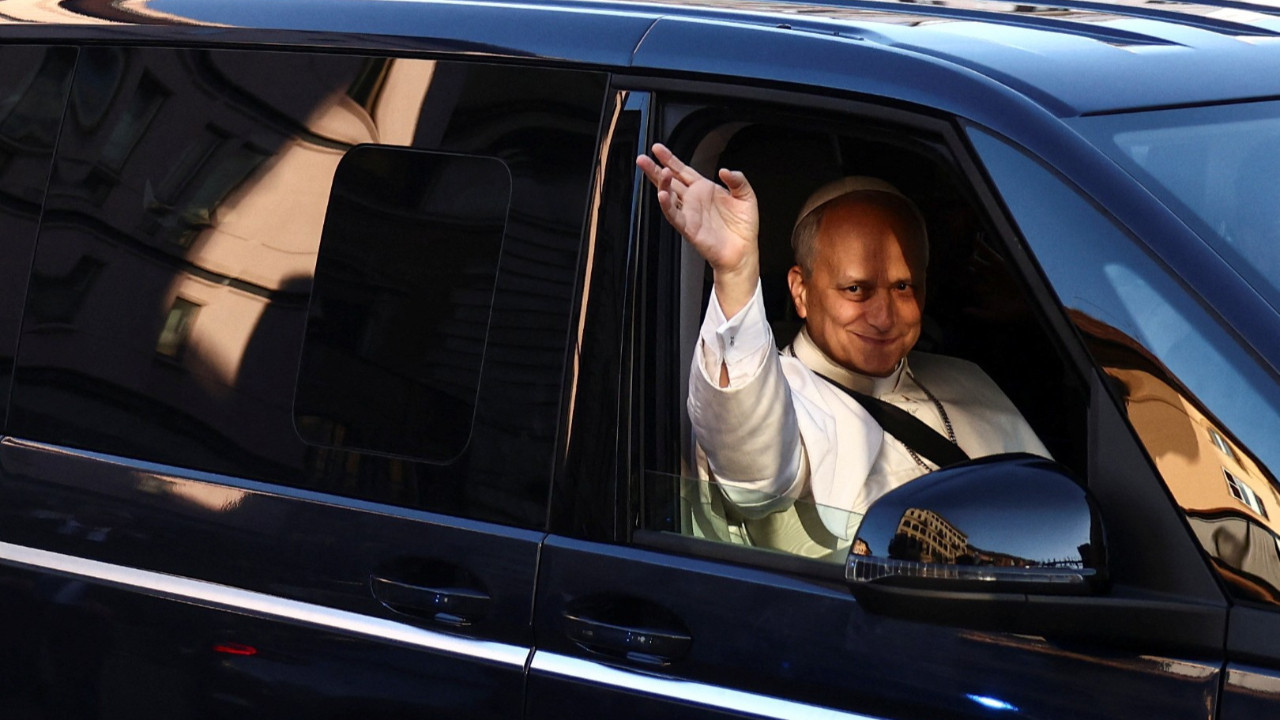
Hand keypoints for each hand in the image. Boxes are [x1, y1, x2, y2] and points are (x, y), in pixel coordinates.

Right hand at [637, 143, 759, 316]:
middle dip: (655, 169)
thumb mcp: (746, 196)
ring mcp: (689, 213)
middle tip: (642, 159)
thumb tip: (725, 170)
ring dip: (661, 184)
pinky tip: (662, 195)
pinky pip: (674, 215)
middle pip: (670, 181)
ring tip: (658, 172)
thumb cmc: (743, 227)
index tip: (658, 149)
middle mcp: (693, 200)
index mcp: (704, 189)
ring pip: (669, 195)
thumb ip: (738, 180)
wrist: (743, 251)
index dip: (670, 159)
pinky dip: (667, 205)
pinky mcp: (688, 227)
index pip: (683, 170)